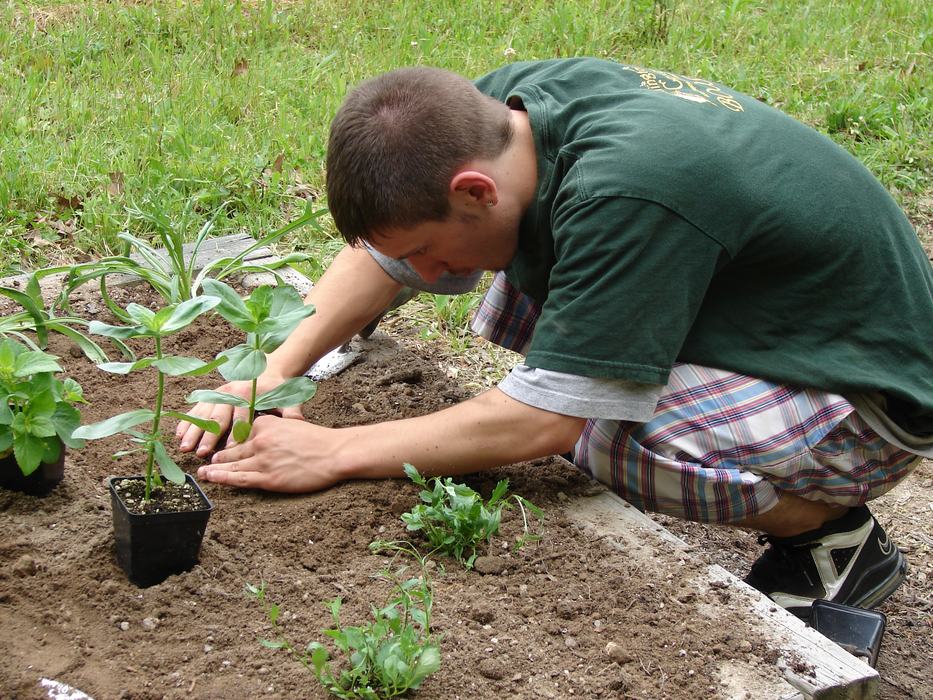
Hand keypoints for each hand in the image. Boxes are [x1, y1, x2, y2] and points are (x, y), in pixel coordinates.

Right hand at [176, 374, 303, 456]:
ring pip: (203, 413)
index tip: (230, 450)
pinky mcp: (212, 394)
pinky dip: (187, 420)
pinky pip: (197, 408)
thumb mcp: (288, 397)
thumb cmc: (278, 387)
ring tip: (185, 447)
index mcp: (249, 393)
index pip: (241, 416)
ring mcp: (219, 392)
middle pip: (218, 416)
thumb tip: (300, 422)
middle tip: (200, 453)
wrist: (269, 367)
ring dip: (193, 431)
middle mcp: (231, 392)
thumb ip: (292, 410)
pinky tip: (179, 434)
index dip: (236, 433)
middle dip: (208, 436)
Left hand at [196, 415, 342, 492]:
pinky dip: (223, 479)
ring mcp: (262, 460)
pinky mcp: (268, 478)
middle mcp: (260, 440)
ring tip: (203, 473)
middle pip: (232, 449)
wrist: (335, 453)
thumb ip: (275, 428)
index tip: (223, 446)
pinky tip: (213, 478)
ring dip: (214, 469)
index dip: (232, 441)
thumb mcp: (292, 424)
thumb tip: (263, 435)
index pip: (241, 433)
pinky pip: (239, 479)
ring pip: (231, 465)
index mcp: (265, 424)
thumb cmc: (318, 440)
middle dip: (217, 456)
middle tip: (203, 460)